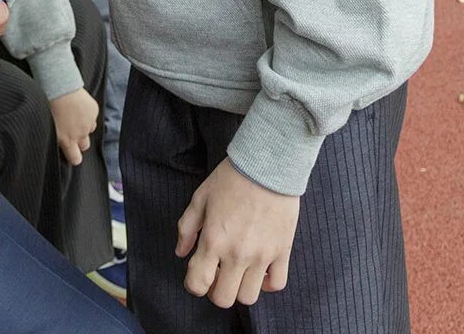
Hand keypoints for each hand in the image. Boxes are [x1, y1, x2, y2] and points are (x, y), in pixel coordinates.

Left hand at [48, 87, 98, 166]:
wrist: (59, 88)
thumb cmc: (49, 106)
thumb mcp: (49, 127)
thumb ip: (57, 138)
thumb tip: (59, 143)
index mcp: (68, 140)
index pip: (76, 159)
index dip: (74, 157)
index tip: (70, 153)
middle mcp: (81, 134)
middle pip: (84, 146)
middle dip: (79, 141)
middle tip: (70, 131)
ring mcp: (89, 122)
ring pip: (89, 130)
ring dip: (83, 126)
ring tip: (73, 115)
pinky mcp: (94, 110)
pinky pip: (92, 116)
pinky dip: (87, 113)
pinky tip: (78, 106)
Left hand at [176, 159, 299, 308]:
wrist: (268, 164)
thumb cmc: (231, 178)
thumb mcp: (200, 198)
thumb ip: (187, 228)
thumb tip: (181, 252)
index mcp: (213, 241)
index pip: (198, 285)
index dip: (194, 285)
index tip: (198, 275)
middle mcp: (237, 254)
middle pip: (223, 299)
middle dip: (216, 290)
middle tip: (218, 273)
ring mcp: (262, 255)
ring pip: (249, 297)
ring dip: (240, 288)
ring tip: (239, 271)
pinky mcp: (282, 251)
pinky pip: (277, 284)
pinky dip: (266, 283)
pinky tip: (259, 270)